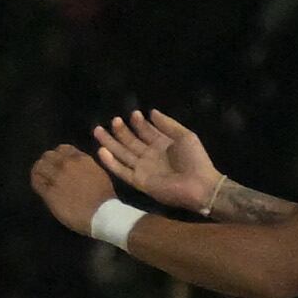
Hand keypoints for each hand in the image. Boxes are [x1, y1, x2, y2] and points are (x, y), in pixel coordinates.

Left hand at [30, 143, 116, 234]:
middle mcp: (66, 164)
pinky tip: (39, 185)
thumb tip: (76, 164)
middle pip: (48, 155)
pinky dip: (36, 181)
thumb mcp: (98, 173)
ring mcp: (56, 178)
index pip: (62, 149)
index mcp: (81, 159)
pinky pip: (36, 182)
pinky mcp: (49, 192)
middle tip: (48, 169)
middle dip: (47, 161)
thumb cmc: (104, 197)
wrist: (102, 214)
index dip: (58, 155)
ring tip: (41, 176)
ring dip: (39, 170)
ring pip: (40, 166)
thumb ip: (85, 165)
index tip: (58, 161)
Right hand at [93, 109, 221, 213]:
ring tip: (98, 130)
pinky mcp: (139, 181)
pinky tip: (102, 151)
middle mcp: (149, 155)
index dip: (139, 123)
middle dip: (120, 131)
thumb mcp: (184, 136)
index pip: (145, 131)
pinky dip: (111, 162)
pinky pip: (122, 170)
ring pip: (122, 154)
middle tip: (112, 120)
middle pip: (130, 141)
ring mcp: (143, 168)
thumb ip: (167, 124)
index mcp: (161, 144)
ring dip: (110, 143)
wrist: (199, 185)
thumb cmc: (195, 159)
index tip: (133, 113)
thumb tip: (152, 111)